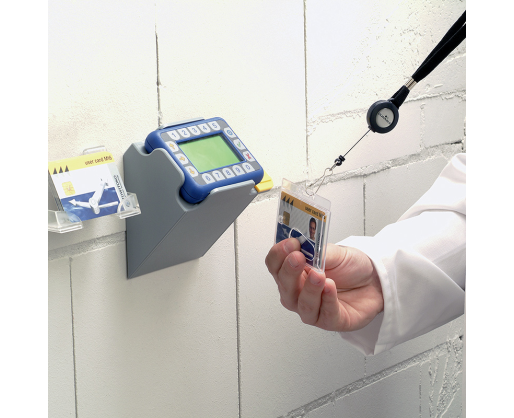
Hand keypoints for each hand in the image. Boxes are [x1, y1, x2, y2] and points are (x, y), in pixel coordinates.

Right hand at [265, 238, 383, 331]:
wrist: (376, 280)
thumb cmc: (351, 267)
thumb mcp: (334, 251)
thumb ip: (317, 250)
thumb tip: (303, 245)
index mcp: (295, 271)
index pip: (275, 264)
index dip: (279, 254)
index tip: (291, 243)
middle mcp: (299, 291)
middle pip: (284, 286)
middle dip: (289, 272)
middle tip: (298, 258)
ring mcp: (313, 308)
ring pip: (301, 305)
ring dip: (308, 289)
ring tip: (319, 275)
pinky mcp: (330, 321)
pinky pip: (324, 314)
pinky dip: (326, 300)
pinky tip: (330, 288)